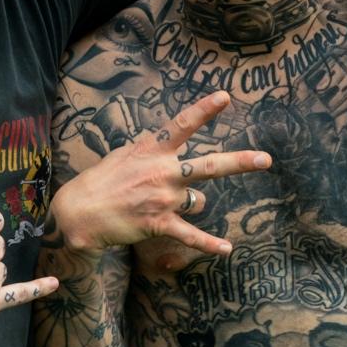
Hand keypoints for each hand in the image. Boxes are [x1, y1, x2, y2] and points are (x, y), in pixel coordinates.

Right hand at [48, 92, 270, 256]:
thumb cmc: (100, 180)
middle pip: (209, 165)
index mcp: (152, 149)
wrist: (80, 212)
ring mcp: (163, 198)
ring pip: (201, 200)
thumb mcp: (124, 154)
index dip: (204, 109)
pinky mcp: (160, 223)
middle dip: (240, 162)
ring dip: (196, 203)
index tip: (225, 97)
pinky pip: (191, 235)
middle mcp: (163, 171)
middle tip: (266, 159)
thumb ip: (150, 148)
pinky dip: (209, 244)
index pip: (182, 124)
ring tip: (173, 204)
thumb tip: (166, 140)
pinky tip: (227, 249)